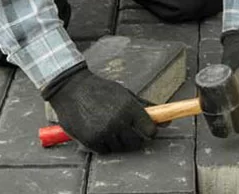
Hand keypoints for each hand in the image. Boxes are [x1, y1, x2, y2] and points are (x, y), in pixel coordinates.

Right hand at [41, 63, 156, 153]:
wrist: (71, 88)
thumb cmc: (101, 90)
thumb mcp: (126, 94)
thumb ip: (146, 108)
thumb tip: (167, 121)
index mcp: (129, 108)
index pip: (150, 130)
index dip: (150, 131)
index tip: (146, 130)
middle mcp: (118, 121)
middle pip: (136, 142)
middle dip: (134, 138)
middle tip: (127, 130)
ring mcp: (104, 132)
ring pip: (120, 148)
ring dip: (118, 142)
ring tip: (110, 127)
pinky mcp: (91, 140)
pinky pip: (105, 151)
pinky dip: (104, 145)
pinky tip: (99, 132)